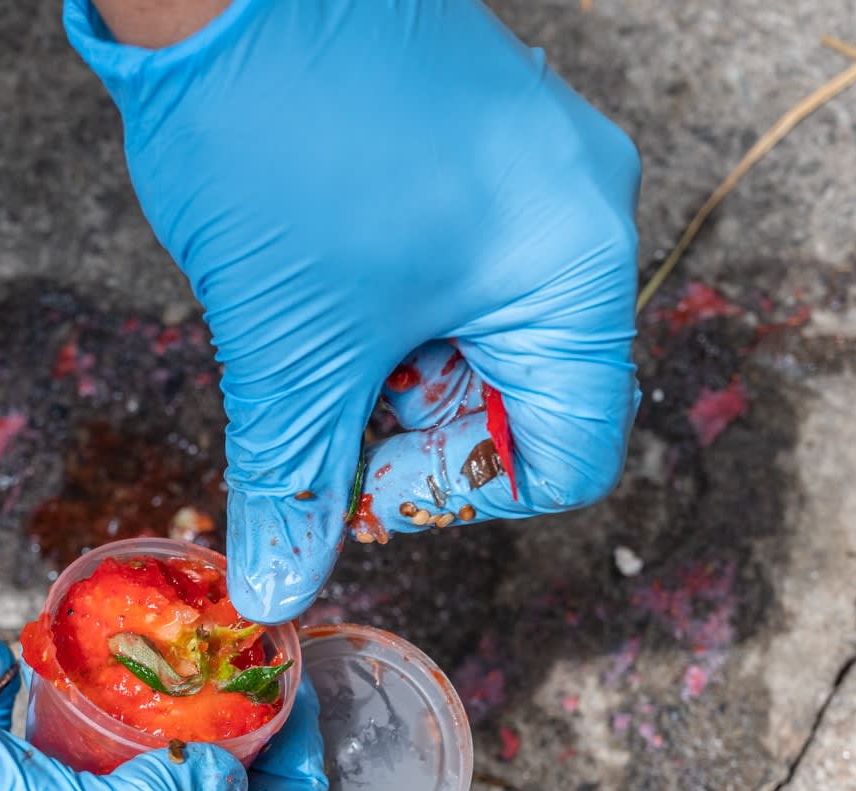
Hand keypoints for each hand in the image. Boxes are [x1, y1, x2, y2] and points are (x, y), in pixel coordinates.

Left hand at [71, 0, 640, 620]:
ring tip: (304, 336)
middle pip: (524, 399)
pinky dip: (388, 305)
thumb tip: (280, 589)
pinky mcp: (480, 137)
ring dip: (389, 368)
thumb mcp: (287, 341)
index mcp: (575, 268)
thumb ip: (295, 478)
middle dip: (408, 430)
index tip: (350, 477)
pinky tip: (316, 285)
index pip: (565, 459)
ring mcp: (536, 166)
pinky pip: (458, 266)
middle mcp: (584, 214)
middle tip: (313, 411)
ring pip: (482, 334)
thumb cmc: (272, 139)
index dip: (448, 498)